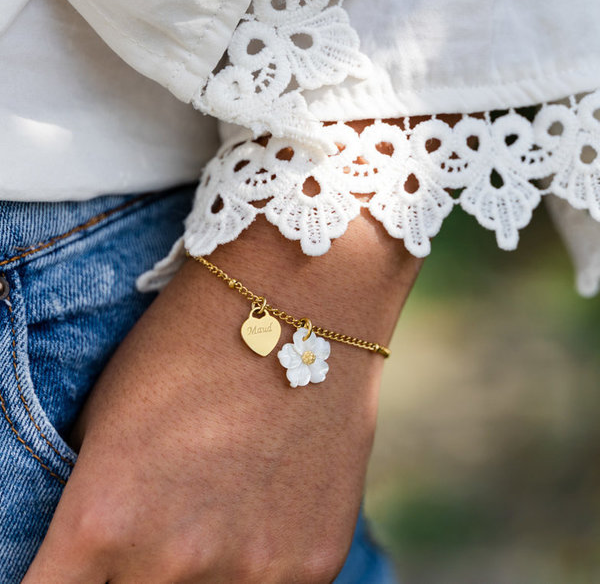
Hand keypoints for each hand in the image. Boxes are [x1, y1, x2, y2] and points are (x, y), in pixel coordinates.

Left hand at [23, 216, 420, 582]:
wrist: (300, 304)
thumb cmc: (191, 343)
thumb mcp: (106, 418)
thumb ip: (93, 504)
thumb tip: (94, 556)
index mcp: (101, 520)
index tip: (84, 566)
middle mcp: (172, 561)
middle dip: (133, 575)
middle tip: (161, 520)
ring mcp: (252, 570)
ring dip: (202, 574)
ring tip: (218, 508)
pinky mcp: (313, 564)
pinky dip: (259, 561)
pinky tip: (267, 503)